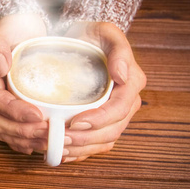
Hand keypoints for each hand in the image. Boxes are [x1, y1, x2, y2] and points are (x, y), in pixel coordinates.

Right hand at [0, 13, 48, 153]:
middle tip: (48, 133)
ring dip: (23, 140)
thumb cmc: (13, 29)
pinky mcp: (0, 111)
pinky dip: (20, 142)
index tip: (38, 115)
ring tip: (47, 142)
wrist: (18, 31)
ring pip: (0, 130)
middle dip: (22, 131)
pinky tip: (35, 146)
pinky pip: (6, 132)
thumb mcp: (4, 29)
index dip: (14, 111)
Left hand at [61, 22, 146, 162]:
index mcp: (131, 84)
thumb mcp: (107, 33)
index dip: (99, 120)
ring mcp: (113, 115)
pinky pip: (94, 143)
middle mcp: (125, 104)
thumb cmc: (93, 36)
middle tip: (61, 139)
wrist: (80, 40)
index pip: (119, 110)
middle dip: (86, 139)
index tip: (75, 122)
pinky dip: (79, 152)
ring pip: (103, 141)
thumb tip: (122, 75)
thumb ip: (119, 51)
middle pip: (111, 131)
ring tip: (58, 149)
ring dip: (81, 149)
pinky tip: (62, 155)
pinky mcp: (100, 122)